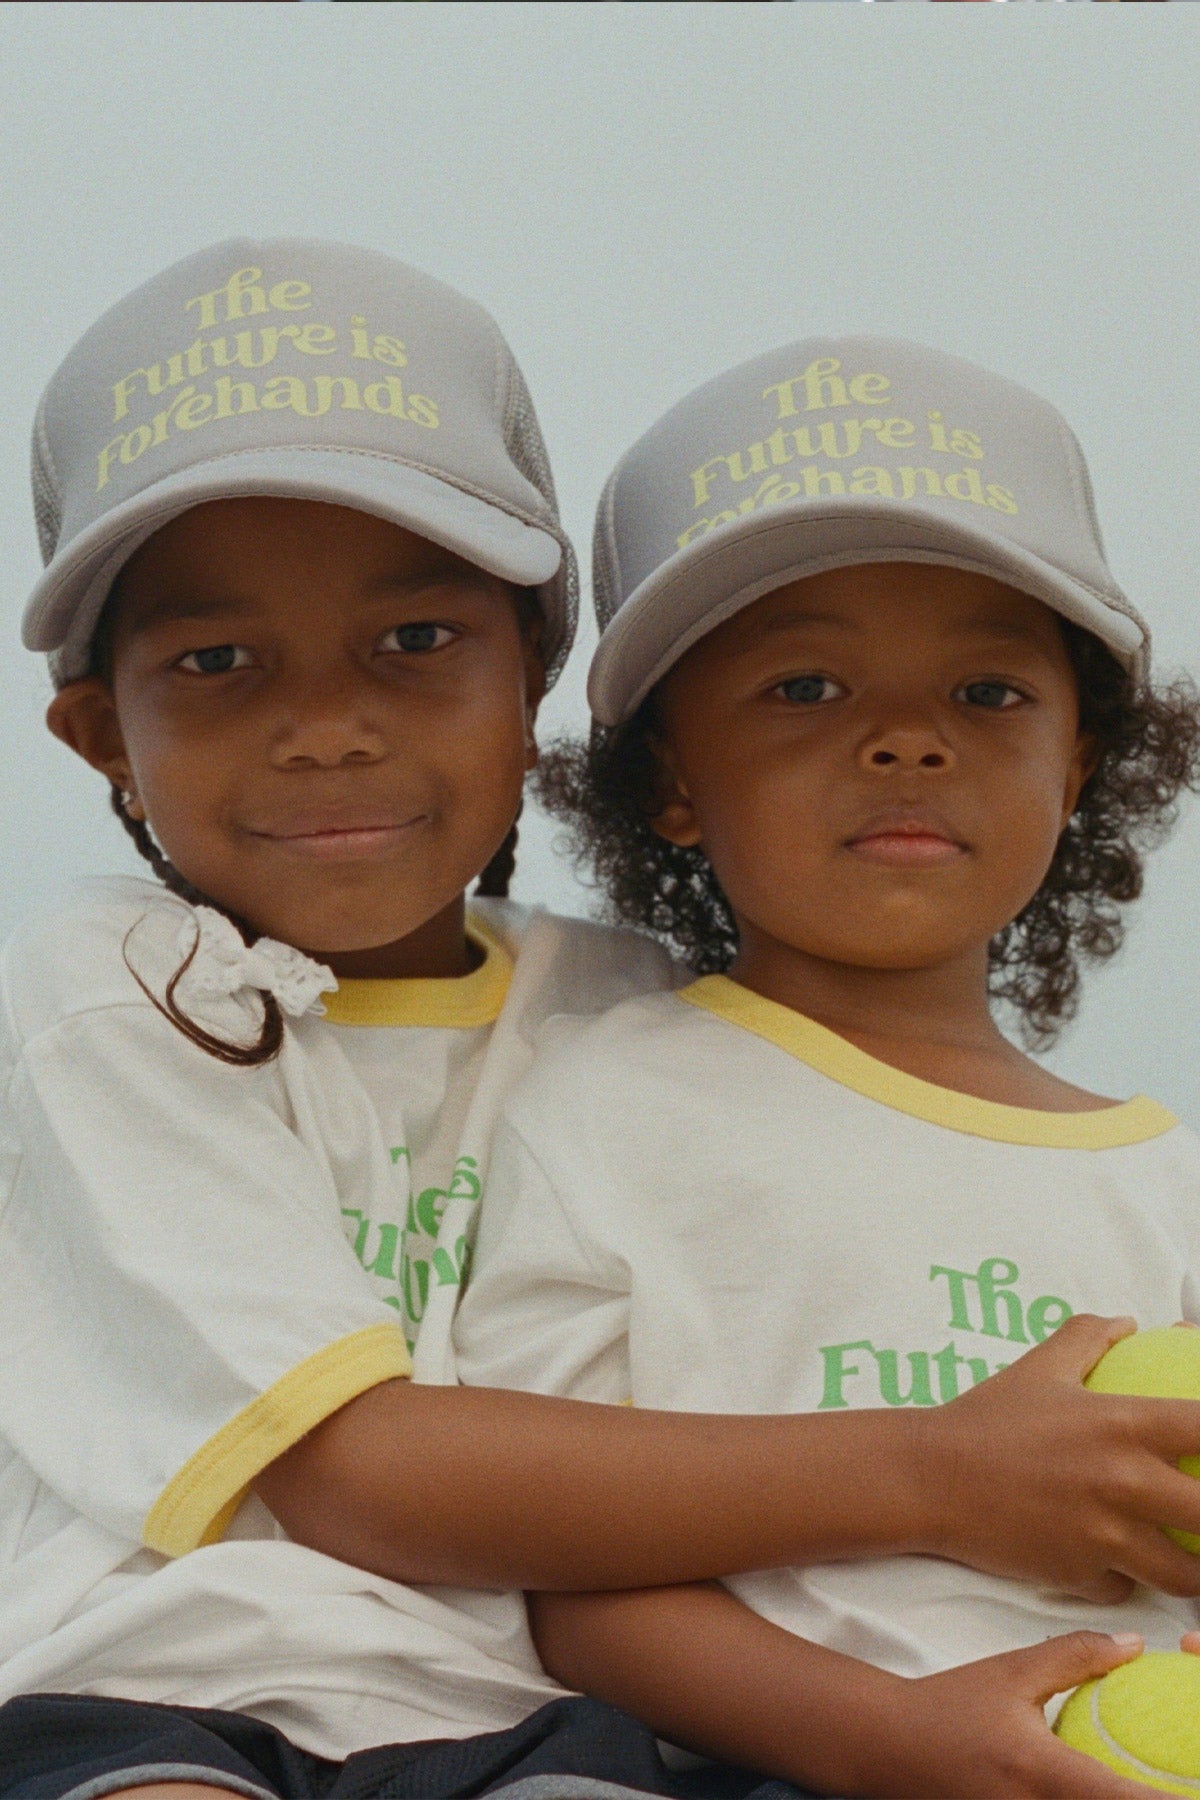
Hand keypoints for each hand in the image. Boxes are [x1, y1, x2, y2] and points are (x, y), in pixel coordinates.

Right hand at [874, 1633, 1165, 1798]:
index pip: (1123, 1799)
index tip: (1192, 1785)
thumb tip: (1135, 1646)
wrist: (887, 1748)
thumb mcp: (1012, 1672)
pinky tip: (1105, 1789)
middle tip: (1179, 1778)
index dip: (1168, 1799)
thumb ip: (1076, 1657)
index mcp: (1043, 1774)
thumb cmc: (950, 1707)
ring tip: (1144, 1782)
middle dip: (1149, 1799)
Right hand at [917, 1313, 1199, 1601]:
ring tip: (1188, 1557)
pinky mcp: (1081, 1576)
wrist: (931, 1477)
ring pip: (1184, 1574)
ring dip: (1191, 1568)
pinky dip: (1127, 1581)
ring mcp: (1105, 1535)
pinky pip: (1126, 1589)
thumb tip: (1130, 1323)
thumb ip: (1089, 1339)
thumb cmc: (986, 1419)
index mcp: (1122, 1424)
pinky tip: (1116, 1565)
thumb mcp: (1040, 1368)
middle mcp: (1123, 1482)